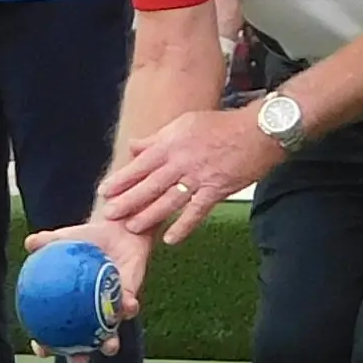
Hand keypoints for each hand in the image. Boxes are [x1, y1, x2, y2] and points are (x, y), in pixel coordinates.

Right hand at [19, 219, 150, 362]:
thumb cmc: (86, 239)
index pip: (52, 332)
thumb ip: (47, 242)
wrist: (116, 229)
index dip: (45, 344)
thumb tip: (30, 242)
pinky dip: (128, 308)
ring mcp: (109, 309)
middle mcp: (88, 313)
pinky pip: (128, 307)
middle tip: (78, 359)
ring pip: (109, 333)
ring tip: (108, 344)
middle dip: (79, 357)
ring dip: (109, 342)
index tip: (41, 349)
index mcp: (68, 306)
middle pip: (81, 344)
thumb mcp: (65, 239)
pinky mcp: (129, 298)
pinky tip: (128, 304)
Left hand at [97, 106, 283, 243]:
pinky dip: (184, 226)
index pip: (140, 164)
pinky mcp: (217, 189)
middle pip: (149, 184)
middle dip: (127, 200)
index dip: (121, 179)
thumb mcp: (184, 124)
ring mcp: (199, 177)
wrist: (257, 131)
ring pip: (169, 200)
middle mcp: (182, 161)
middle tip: (109, 214)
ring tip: (132, 227)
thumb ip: (157, 138)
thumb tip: (134, 146)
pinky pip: (197, 211)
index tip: (104, 190)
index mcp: (172, 143)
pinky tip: (171, 239)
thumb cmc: (222, 125)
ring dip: (149, 215)